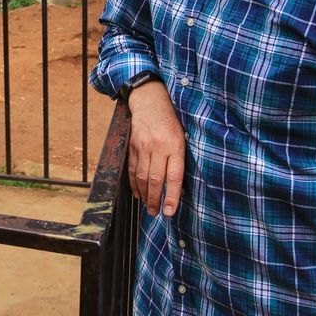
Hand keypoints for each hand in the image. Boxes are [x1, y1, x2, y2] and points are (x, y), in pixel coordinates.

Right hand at [126, 80, 185, 216]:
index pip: (174, 177)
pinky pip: (132, 169)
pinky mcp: (133, 146)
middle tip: (155, 213)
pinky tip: (138, 193)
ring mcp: (143, 147)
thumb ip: (181, 160)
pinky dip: (134, 184)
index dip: (172, 196)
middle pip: (155, 180)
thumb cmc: (171, 121)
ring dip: (144, 195)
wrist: (150, 101)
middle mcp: (158, 147)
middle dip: (155, 200)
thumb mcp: (183, 138)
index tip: (170, 211)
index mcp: (175, 146)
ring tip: (148, 207)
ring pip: (142, 177)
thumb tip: (180, 188)